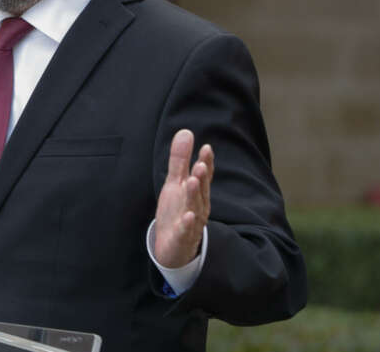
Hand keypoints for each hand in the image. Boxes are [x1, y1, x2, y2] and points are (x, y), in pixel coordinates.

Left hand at [153, 128, 213, 267]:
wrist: (173, 247)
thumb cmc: (177, 211)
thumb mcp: (175, 183)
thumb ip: (180, 160)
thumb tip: (186, 132)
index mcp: (196, 193)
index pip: (203, 176)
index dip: (205, 163)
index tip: (206, 148)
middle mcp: (197, 206)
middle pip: (201, 191)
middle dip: (201, 178)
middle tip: (200, 164)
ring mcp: (191, 223)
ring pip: (194, 208)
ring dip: (194, 196)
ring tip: (193, 182)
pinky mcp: (181, 237)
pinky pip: (185, 231)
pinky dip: (187, 224)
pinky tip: (187, 216)